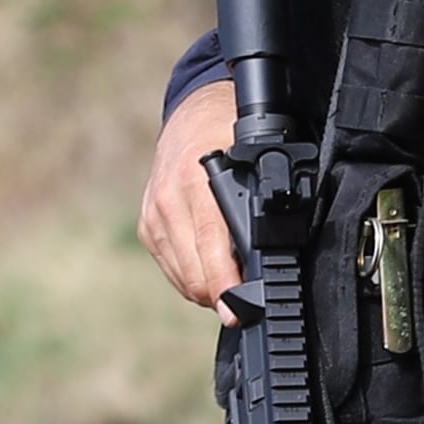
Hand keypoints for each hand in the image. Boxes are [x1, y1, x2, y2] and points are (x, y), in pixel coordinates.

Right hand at [138, 77, 245, 318]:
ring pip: (180, 275)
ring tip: (231, 288)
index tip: (235, 311)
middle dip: (220, 295)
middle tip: (245, 307)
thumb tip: (276, 252)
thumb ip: (262, 204)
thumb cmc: (230, 133)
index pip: (209, 247)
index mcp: (195, 184)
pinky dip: (190, 275)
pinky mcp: (146, 225)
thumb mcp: (254, 161)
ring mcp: (153, 215)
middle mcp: (168, 201)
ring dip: (206, 288)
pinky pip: (169, 265)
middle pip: (192, 271)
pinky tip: (209, 270)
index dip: (223, 285)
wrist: (193, 112)